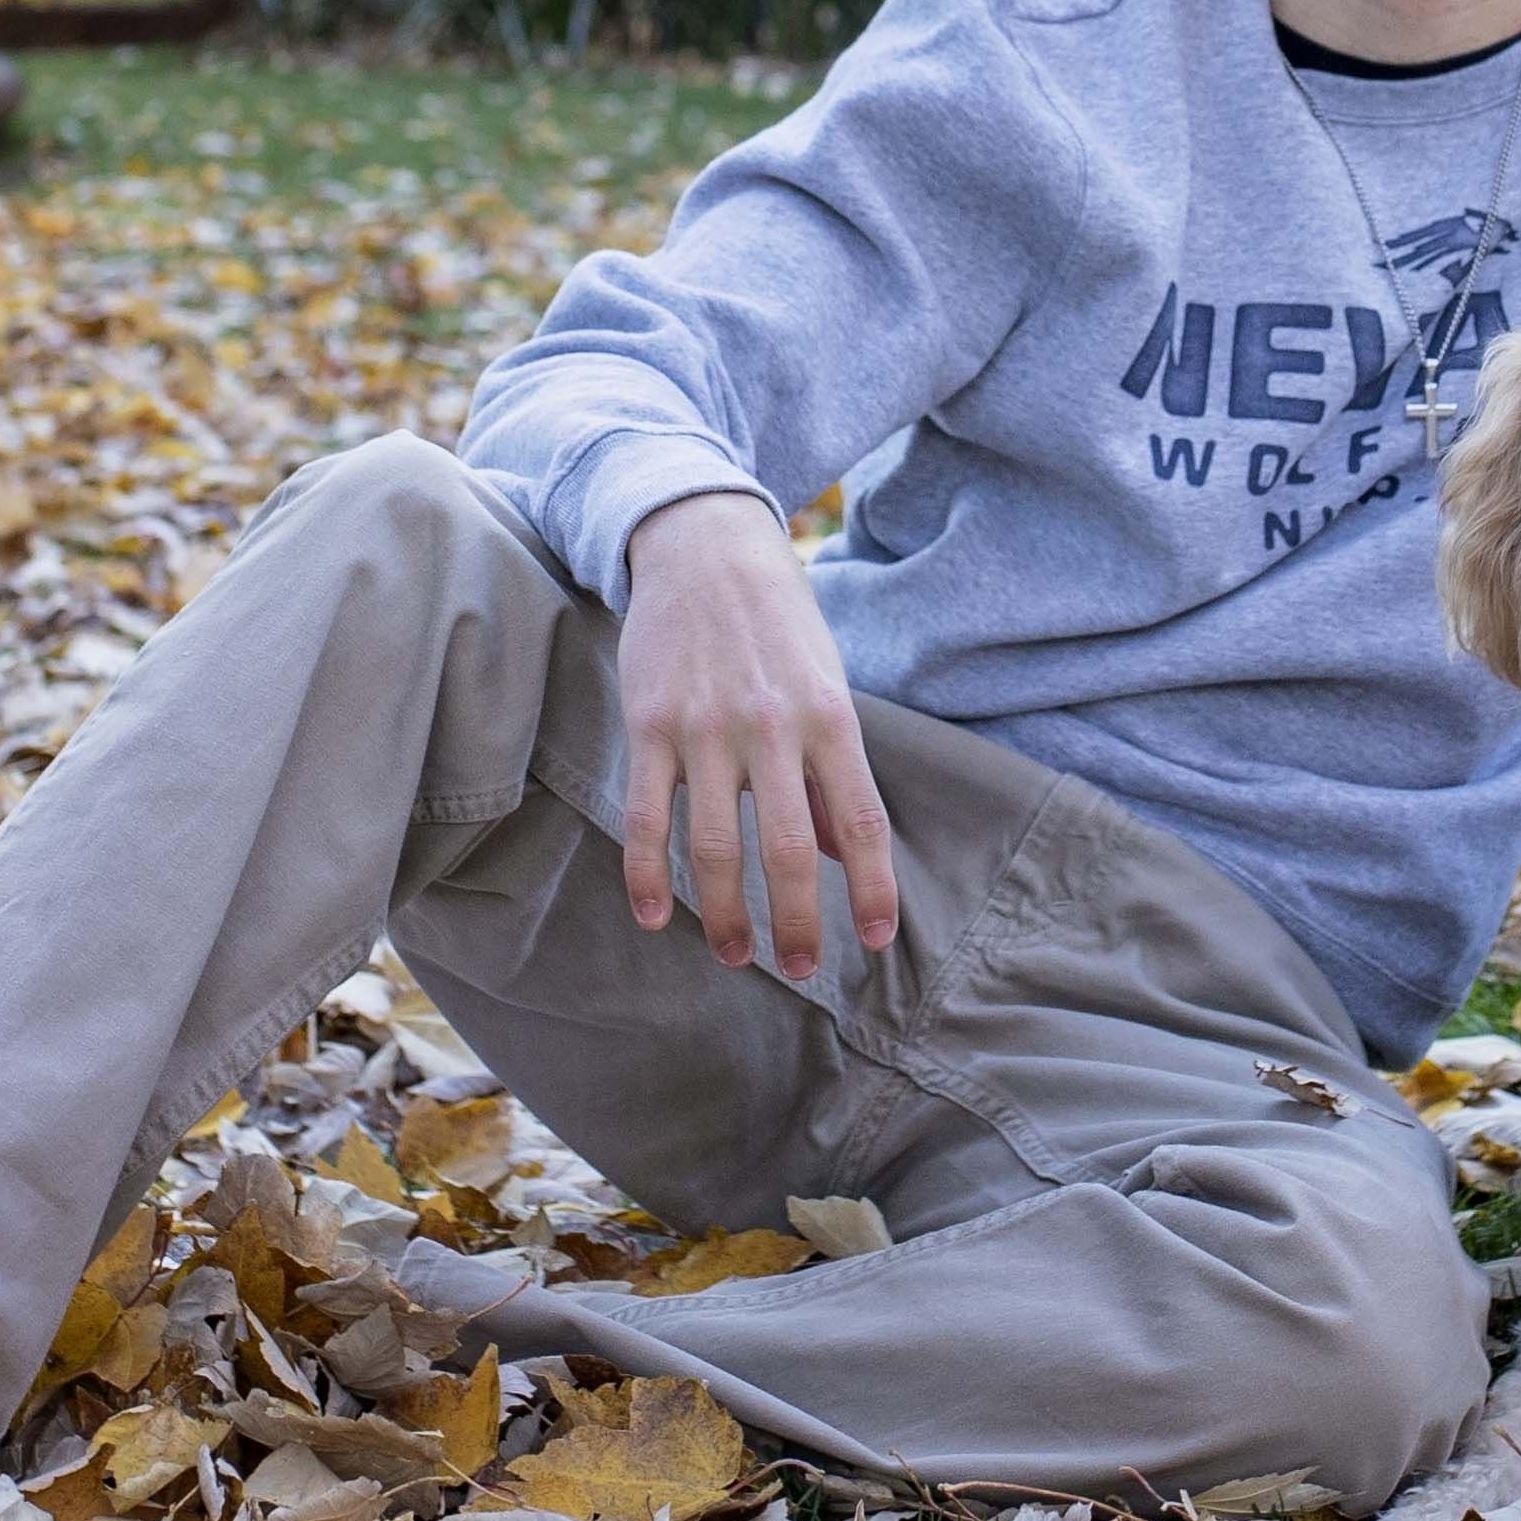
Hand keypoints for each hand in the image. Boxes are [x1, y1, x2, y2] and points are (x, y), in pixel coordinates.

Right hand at [613, 491, 900, 978]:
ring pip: (713, 848)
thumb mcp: (826, 686)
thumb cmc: (779, 627)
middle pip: (786, 852)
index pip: (861, 824)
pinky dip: (648, 876)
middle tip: (802, 971)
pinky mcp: (650, 725)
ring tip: (736, 956)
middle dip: (795, 925)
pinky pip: (648, 817)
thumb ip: (832, 772)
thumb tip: (836, 856)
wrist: (706, 548)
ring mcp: (706, 729)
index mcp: (830, 719)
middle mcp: (772, 728)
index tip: (872, 942)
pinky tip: (656, 917)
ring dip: (725, 915)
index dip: (870, 890)